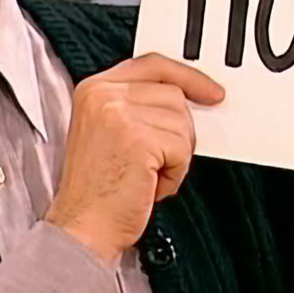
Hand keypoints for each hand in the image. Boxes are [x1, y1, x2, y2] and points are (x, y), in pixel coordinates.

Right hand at [45, 53, 224, 261]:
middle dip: (179, 132)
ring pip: (182, 122)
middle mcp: (103, 95)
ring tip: (148, 175)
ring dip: (176, 155)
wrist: (82, 228)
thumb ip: (139, 107)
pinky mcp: (137, 138)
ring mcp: (118, 114)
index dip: (187, 75)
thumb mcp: (110, 133)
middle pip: (174, 94)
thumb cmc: (99, 192)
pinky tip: (152, 185)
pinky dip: (176, 172)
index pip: (152, 64)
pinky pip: (182, 147)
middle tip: (159, 162)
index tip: (210, 90)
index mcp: (94, 89)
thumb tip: (187, 101)